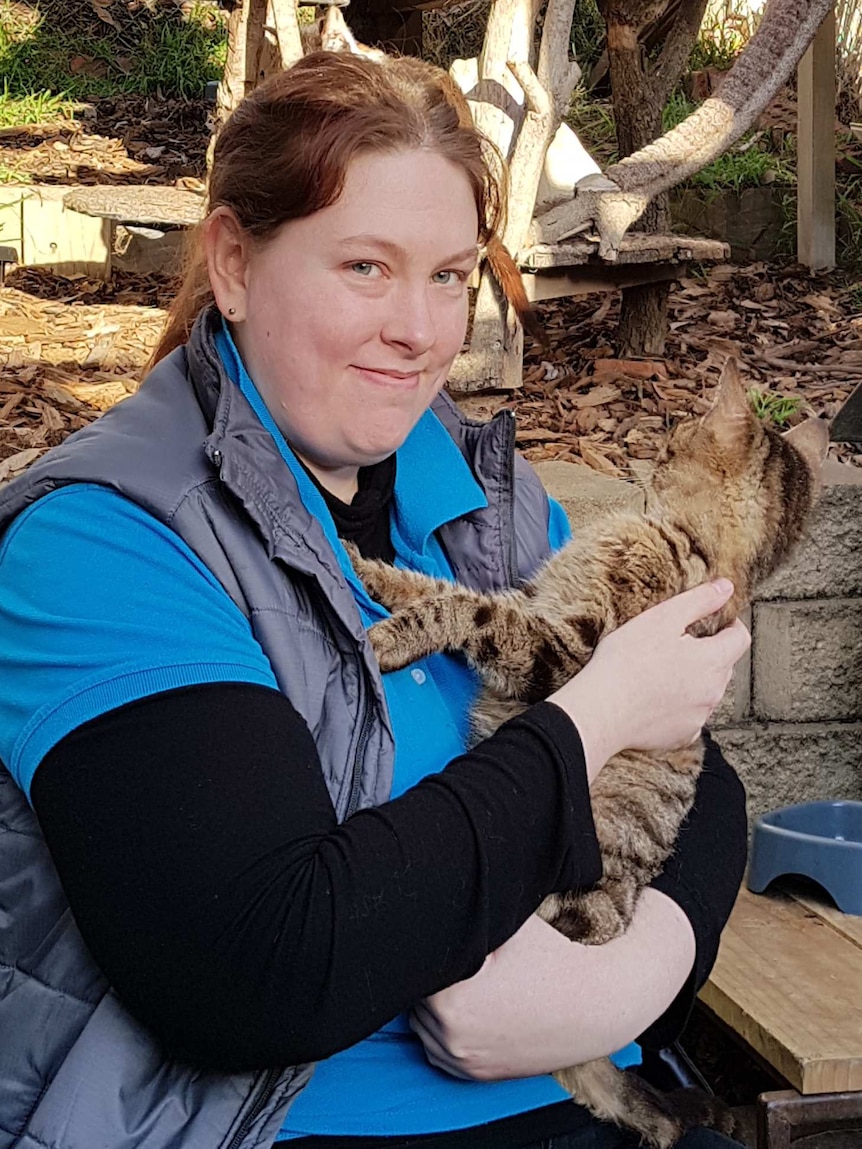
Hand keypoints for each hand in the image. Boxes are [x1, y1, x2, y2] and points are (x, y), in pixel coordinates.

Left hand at [409, 891, 694, 1080]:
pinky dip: (447, 1030)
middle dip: (432, 969)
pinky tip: (471, 1005)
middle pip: (416, 992)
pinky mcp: (474, 1075)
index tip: (442, 933)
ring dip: (434, 1001)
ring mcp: (462, 1059)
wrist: (598, 1006)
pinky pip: (438, 1049)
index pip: (417, 963)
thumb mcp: (510, 920)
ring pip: (422, 1021)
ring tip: (466, 977)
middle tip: (455, 949)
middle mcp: (451, 1035)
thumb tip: (439, 876)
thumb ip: (472, 901)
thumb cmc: (554, 956)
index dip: (428, 944)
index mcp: (452, 997)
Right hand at [550, 579, 749, 780]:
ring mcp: (698, 716)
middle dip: (708, 651)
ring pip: (706, 691)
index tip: (712, 620)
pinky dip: (678, 706)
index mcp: (713, 660)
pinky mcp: (681, 735)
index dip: (729, 624)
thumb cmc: (626, 662)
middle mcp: (713, 692)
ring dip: (693, 680)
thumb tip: (726, 588)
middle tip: (674, 643)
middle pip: (723, 665)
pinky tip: (653, 698)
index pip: (740, 638)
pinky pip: (689, 716)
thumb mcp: (662, 619)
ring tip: (659, 671)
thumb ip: (699, 601)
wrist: (600, 710)